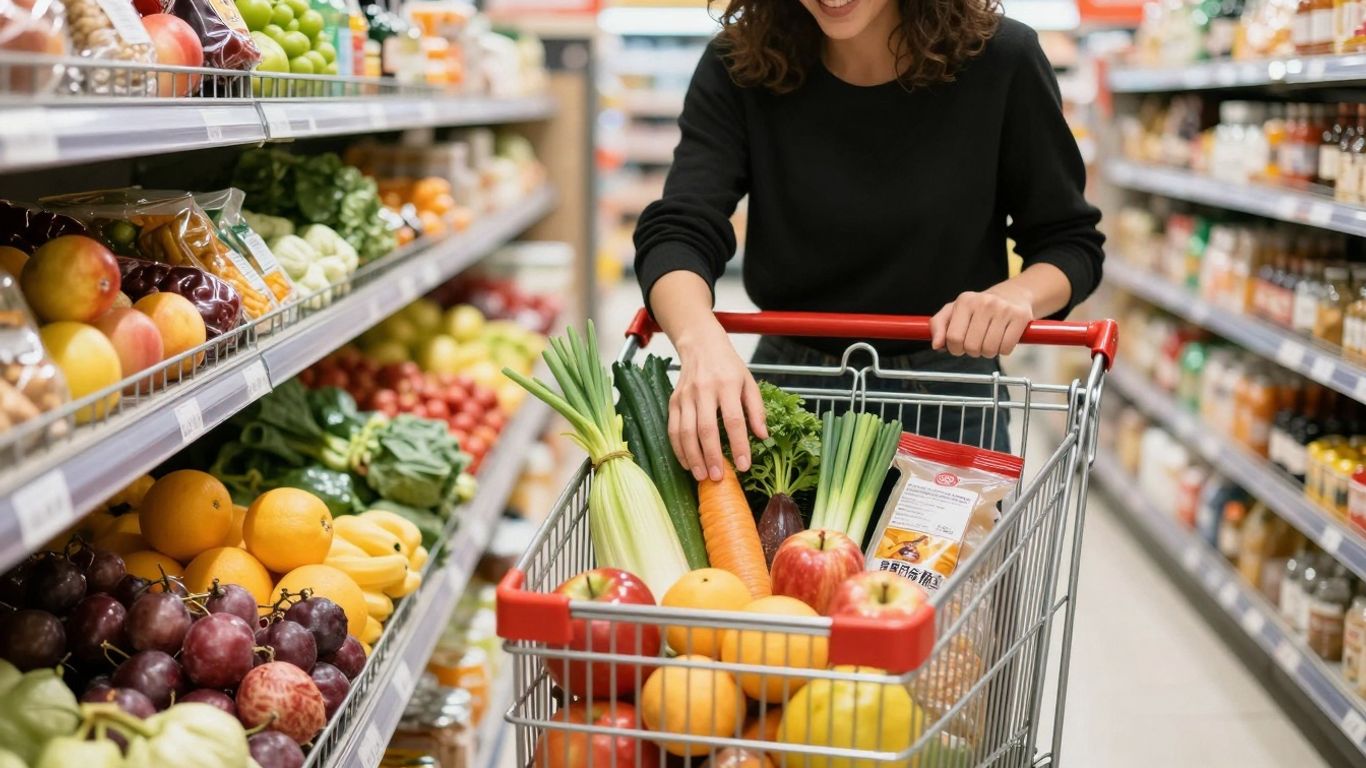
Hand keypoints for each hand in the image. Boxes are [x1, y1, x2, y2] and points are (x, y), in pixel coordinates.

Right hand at [669, 324, 767, 480]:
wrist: (700, 345)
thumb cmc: (728, 366)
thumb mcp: (749, 382)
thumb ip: (756, 409)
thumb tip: (762, 436)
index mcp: (727, 385)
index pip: (733, 419)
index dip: (738, 445)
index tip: (743, 465)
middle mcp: (704, 390)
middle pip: (706, 428)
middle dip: (712, 456)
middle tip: (718, 478)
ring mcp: (685, 396)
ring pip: (686, 431)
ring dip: (693, 457)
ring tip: (702, 476)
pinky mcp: (673, 401)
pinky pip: (673, 429)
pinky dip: (678, 449)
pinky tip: (687, 463)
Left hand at [929, 282, 1034, 356]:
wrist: (1014, 294)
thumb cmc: (981, 306)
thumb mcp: (955, 310)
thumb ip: (939, 325)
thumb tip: (936, 344)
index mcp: (965, 301)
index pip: (953, 338)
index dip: (955, 348)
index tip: (960, 345)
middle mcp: (984, 303)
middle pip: (971, 346)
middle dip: (972, 351)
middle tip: (977, 342)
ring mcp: (1003, 309)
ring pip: (989, 349)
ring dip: (988, 352)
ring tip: (990, 340)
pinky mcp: (1020, 317)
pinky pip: (1006, 348)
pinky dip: (1003, 350)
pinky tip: (1003, 339)